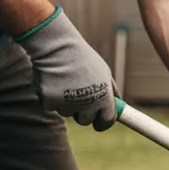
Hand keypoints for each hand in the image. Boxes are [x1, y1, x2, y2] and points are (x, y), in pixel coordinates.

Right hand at [15, 7, 119, 130]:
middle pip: (85, 120)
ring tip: (64, 82)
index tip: (98, 123)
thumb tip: (118, 105)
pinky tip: (52, 81)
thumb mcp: (104, 73)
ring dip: (65, 103)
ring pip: (66, 113)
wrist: (57, 46)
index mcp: (104, 98)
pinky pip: (50, 106)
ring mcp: (68, 104)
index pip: (106, 121)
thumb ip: (111, 91)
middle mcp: (88, 104)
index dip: (102, 123)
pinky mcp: (49, 101)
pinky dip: (49, 97)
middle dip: (82, 112)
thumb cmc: (82, 58)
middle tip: (78, 96)